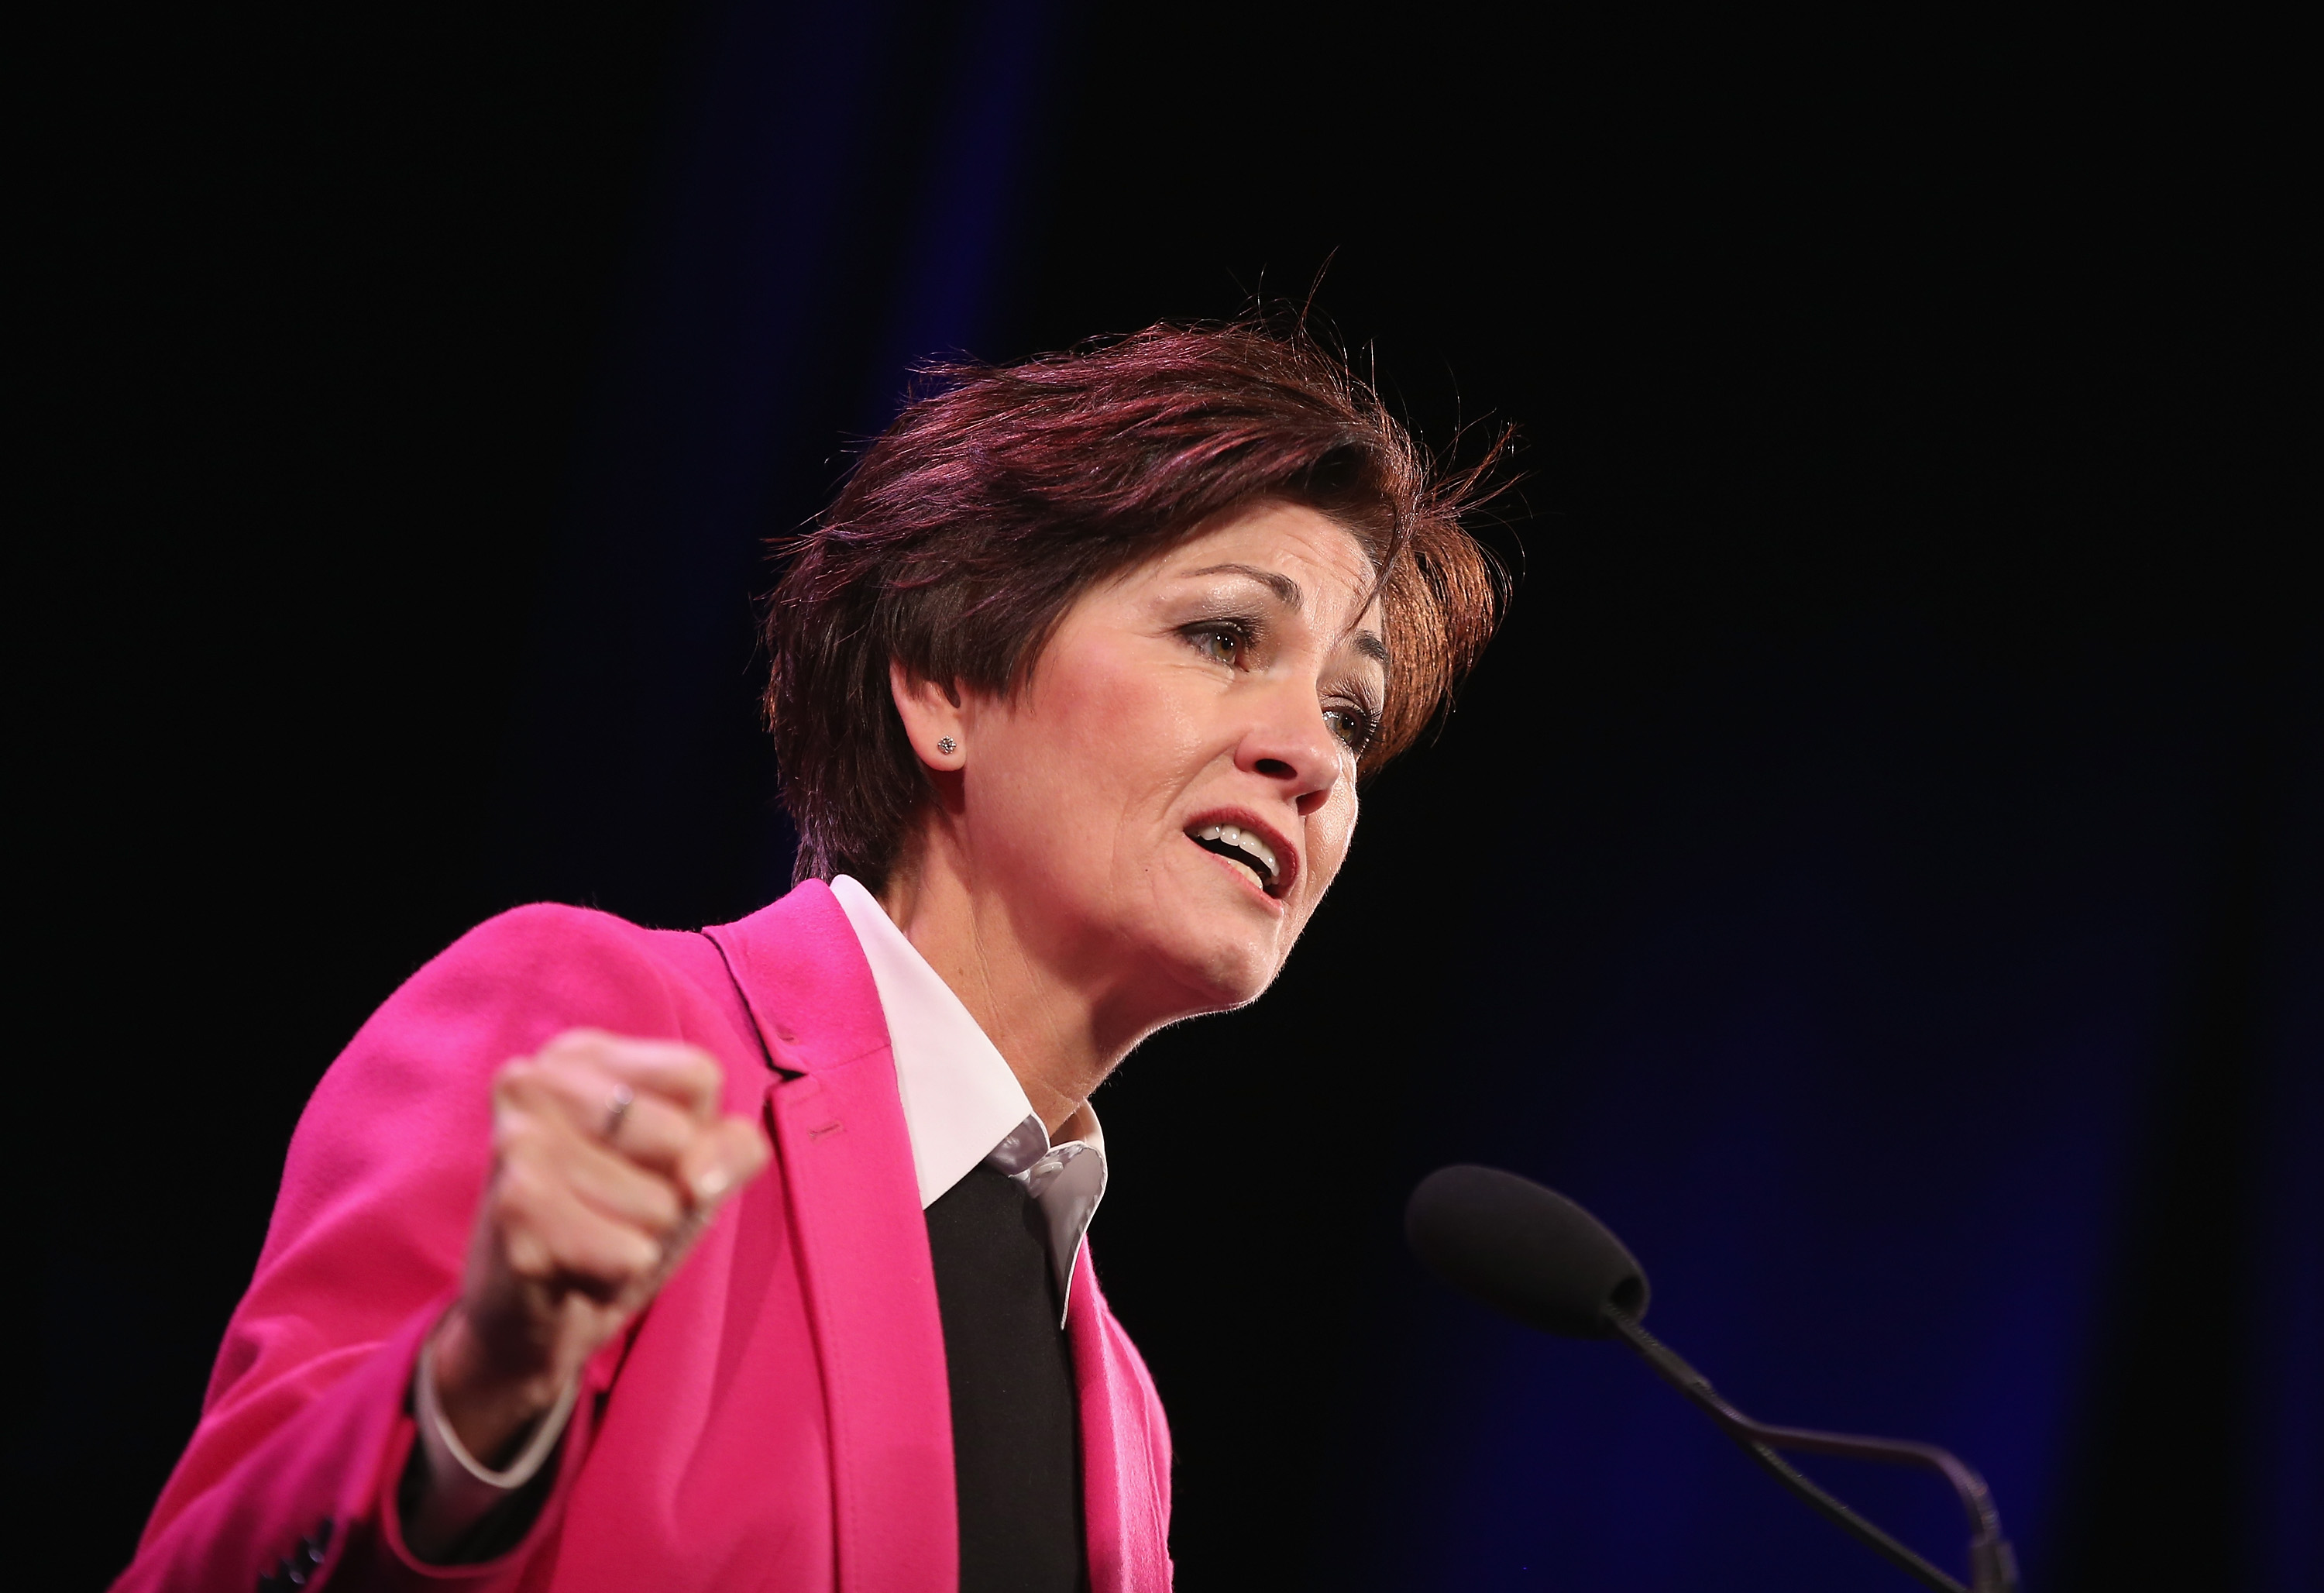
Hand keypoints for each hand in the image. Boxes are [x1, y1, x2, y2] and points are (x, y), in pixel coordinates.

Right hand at [431, 1029, 769, 1463]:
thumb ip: (733, 1148)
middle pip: (680, 1138)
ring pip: (660, 1203)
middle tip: (611, 1208)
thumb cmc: (615, 1221)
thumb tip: (696, 1177)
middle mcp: (534, 1080)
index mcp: (578, 1053)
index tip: (642, 1158)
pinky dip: (618, 1278)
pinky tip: (572, 1272)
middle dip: (668, 1193)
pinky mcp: (516, 1211)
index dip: (696, 1135)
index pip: (698, 1075)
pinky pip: (632, 1254)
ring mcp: (518, 1141)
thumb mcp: (693, 1170)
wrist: (528, 1316)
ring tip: (589, 1238)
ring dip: (640, 1240)